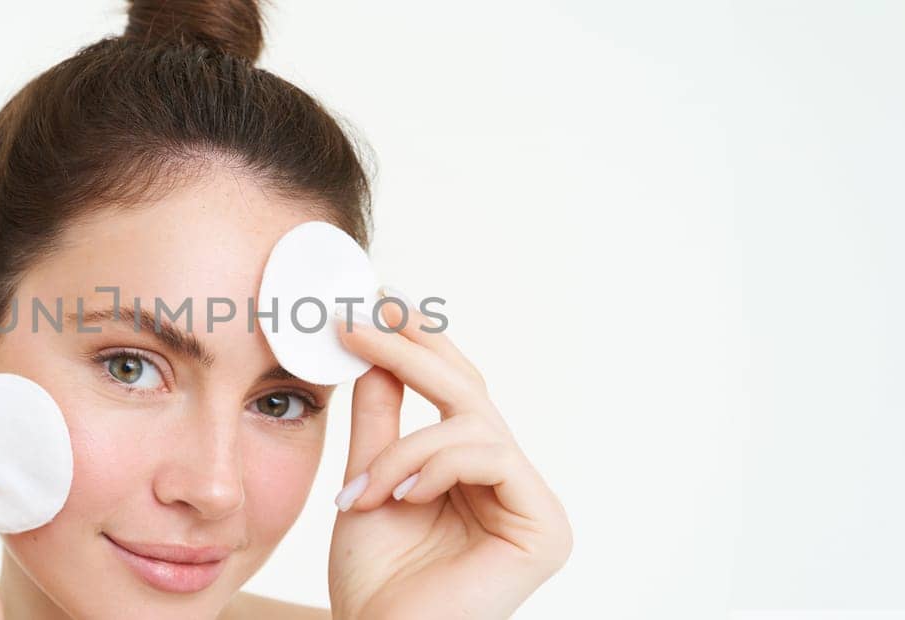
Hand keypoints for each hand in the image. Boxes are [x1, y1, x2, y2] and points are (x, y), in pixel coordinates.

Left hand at [326, 293, 572, 618]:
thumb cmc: (374, 582)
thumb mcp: (367, 480)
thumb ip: (380, 419)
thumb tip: (376, 348)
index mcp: (472, 472)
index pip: (453, 390)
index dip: (419, 342)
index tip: (374, 304)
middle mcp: (509, 483)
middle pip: (469, 390)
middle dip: (411, 351)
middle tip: (359, 323)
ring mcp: (531, 504)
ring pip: (474, 422)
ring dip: (405, 448)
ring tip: (363, 489)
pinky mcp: (545, 527)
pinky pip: (492, 456)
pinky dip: (435, 466)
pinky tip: (401, 498)